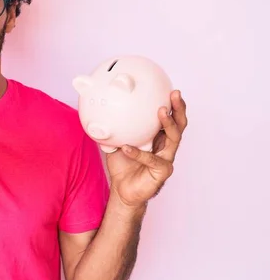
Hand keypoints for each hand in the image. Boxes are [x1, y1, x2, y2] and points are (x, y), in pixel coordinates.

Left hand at [106, 90, 187, 208]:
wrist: (122, 190)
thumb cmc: (122, 165)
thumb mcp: (115, 142)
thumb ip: (113, 128)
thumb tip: (98, 110)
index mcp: (158, 138)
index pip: (170, 119)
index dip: (174, 105)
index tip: (171, 89)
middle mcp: (166, 147)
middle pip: (179, 125)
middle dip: (179, 109)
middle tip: (174, 95)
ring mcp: (166, 159)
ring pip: (174, 140)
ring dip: (168, 124)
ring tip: (161, 112)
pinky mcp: (161, 172)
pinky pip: (151, 159)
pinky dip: (138, 153)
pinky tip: (126, 147)